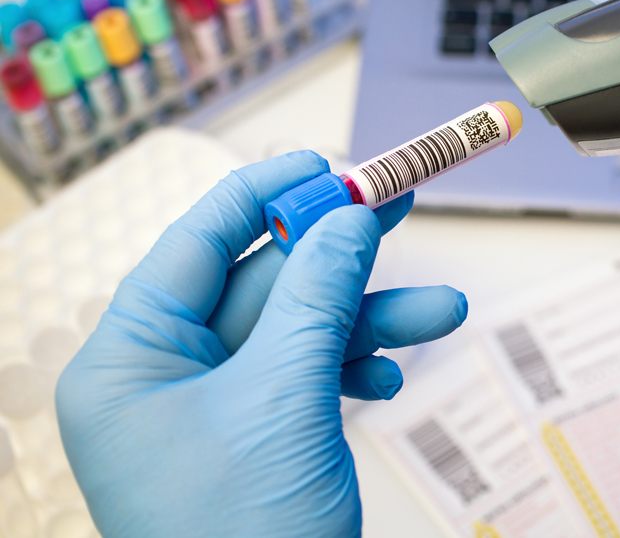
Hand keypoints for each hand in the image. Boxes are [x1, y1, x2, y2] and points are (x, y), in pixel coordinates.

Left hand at [56, 152, 467, 536]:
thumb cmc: (242, 537)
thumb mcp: (284, 396)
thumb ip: (318, 294)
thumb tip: (347, 215)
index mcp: (132, 359)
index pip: (198, 244)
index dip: (265, 193)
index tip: (326, 162)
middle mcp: (165, 377)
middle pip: (264, 284)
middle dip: (340, 255)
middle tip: (400, 205)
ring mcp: (214, 410)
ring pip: (301, 332)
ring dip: (373, 320)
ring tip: (444, 310)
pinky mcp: (258, 437)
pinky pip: (311, 377)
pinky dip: (357, 369)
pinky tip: (392, 376)